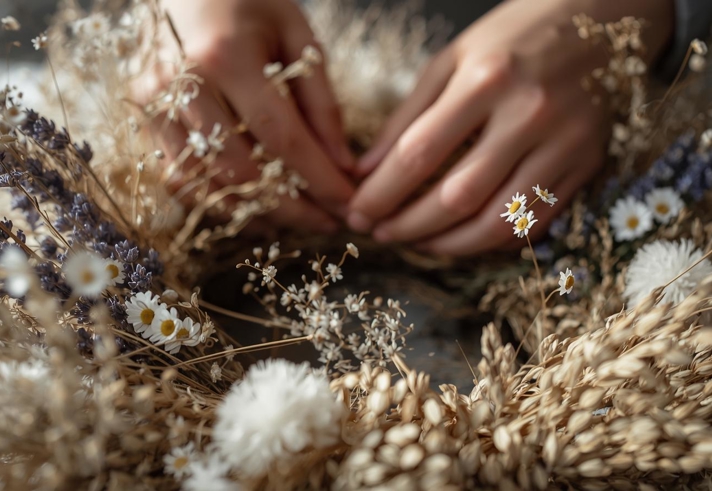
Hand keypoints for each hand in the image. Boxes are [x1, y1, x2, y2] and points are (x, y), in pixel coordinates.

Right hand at [137, 0, 353, 231]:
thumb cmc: (249, 3)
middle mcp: (181, 85)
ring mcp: (153, 105)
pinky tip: (254, 212)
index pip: (282, 138)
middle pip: (243, 171)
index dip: (319, 180)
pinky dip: (218, 204)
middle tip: (328, 223)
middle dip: (293, 208)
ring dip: (256, 213)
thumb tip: (341, 165)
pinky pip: (179, 180)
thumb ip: (320, 101)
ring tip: (297, 222)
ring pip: (206, 184)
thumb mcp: (297, 37)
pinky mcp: (142, 119)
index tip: (349, 205)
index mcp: (226, 56)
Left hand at [347, 0, 672, 254]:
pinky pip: (533, 223)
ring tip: (417, 243)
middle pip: (456, 197)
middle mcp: (529, 114)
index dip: (381, 193)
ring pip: (497, 222)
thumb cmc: (516, 36)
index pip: (418, 154)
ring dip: (447, 245)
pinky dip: (492, 241)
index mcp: (486, 79)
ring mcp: (564, 144)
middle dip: (408, 227)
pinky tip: (463, 239)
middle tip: (380, 233)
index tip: (357, 212)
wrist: (606, 17)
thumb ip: (407, 117)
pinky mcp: (586, 165)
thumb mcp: (453, 59)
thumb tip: (366, 171)